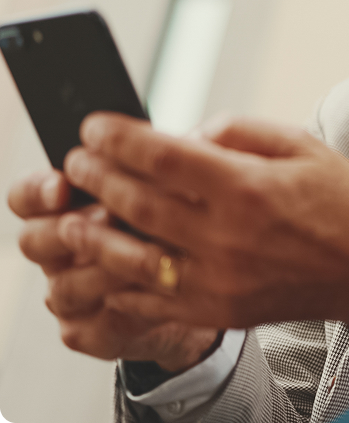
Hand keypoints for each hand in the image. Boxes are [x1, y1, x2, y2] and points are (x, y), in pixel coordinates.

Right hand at [7, 170, 218, 369]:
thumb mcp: (166, 184)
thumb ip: (153, 166)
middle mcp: (54, 251)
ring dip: (106, 266)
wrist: (197, 283)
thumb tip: (174, 141)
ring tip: (147, 252)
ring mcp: (67, 294)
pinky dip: (126, 307)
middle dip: (69, 229)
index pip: (25, 196)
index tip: (63, 185)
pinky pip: (93, 326)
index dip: (36, 191)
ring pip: (64, 286)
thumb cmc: (174, 219)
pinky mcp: (87, 332)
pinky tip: (157, 289)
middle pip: (32, 240)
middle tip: (109, 217)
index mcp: (62, 206)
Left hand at [59, 113, 348, 329]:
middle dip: (97, 176)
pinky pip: (153, 301)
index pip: (163, 157)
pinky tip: (104, 262)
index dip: (119, 138)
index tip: (94, 125)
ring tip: (72, 213)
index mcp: (247, 187)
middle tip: (75, 159)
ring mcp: (220, 280)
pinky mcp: (219, 311)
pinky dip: (120, 281)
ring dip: (94, 232)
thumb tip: (187, 135)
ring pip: (134, 257)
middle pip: (139, 203)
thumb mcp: (300, 143)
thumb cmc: (339, 199)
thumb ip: (239, 131)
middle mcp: (227, 236)